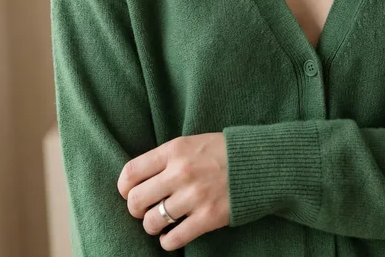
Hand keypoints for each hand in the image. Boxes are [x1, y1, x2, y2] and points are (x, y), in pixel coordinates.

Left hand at [117, 132, 229, 250]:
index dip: (124, 188)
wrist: (260, 163)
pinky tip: (173, 234)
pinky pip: (172, 240)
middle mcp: (181, 172)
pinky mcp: (207, 218)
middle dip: (136, 209)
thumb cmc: (223, 152)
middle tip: (146, 209)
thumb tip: (138, 179)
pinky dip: (168, 241)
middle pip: (135, 200)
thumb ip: (167, 158)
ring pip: (151, 222)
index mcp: (175, 150)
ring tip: (161, 222)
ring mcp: (194, 196)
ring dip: (152, 226)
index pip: (131, 172)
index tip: (129, 192)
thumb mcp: (192, 143)